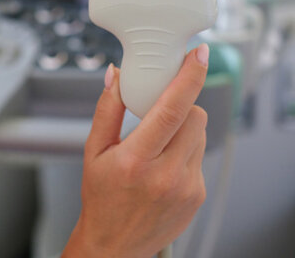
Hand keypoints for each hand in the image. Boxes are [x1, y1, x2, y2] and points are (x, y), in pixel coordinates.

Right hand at [63, 44, 209, 257]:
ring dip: (184, 130)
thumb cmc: (102, 200)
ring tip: (159, 148)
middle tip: (161, 114)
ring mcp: (186, 187)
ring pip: (200, 134)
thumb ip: (107, 110)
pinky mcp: (198, 195)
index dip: (190, 77)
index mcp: (135, 160)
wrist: (115, 247)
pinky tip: (165, 168)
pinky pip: (199, 156)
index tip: (199, 55)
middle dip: (182, 106)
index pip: (172, 109)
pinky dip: (186, 153)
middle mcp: (165, 175)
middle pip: (195, 116)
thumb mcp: (94, 153)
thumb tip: (116, 75)